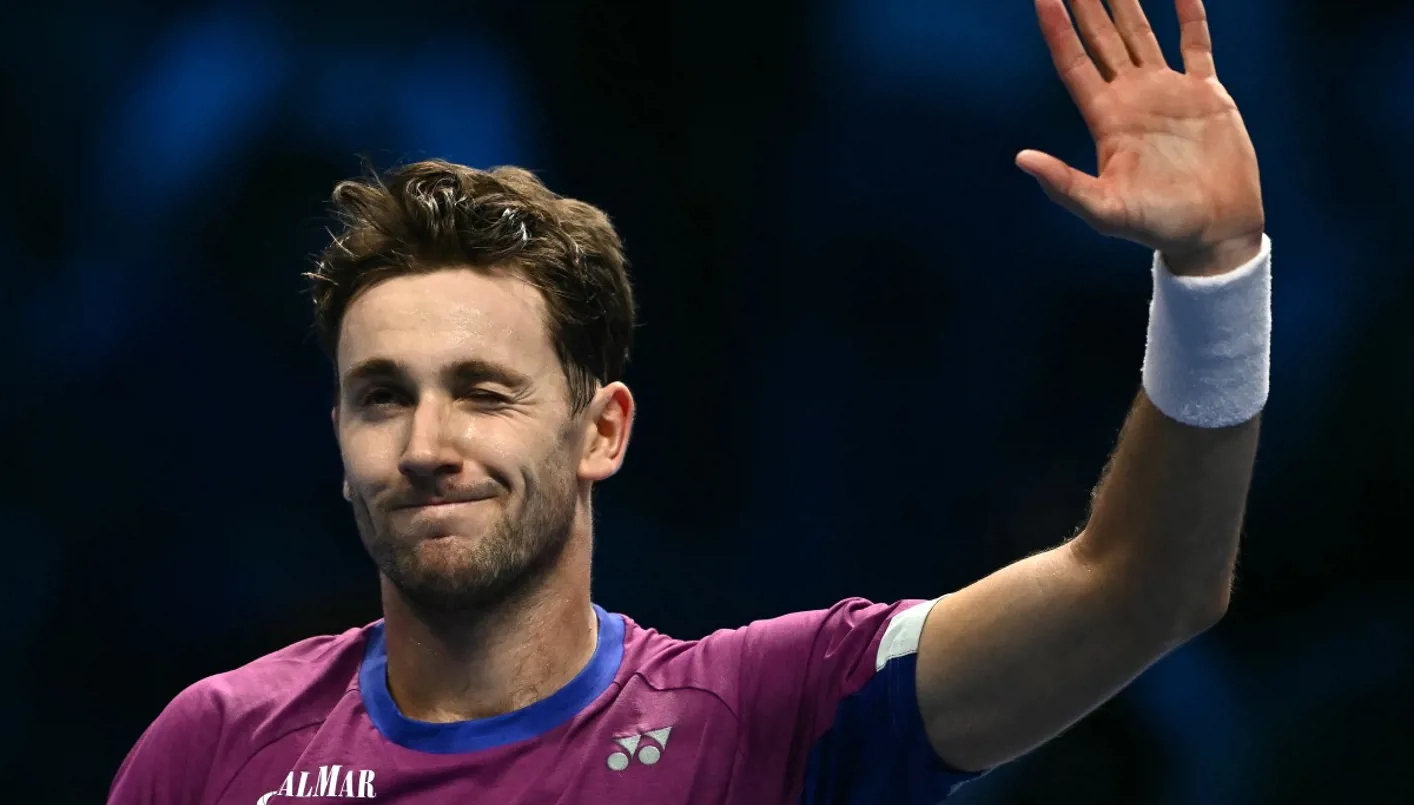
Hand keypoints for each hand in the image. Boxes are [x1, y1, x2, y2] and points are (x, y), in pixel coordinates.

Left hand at [1018, 0, 1264, 275]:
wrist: (1213, 230)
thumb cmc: (1157, 226)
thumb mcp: (1105, 210)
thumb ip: (1064, 184)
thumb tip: (1022, 159)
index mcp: (1106, 119)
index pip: (1074, 63)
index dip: (1058, 29)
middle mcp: (1132, 99)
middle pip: (1102, 39)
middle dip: (1087, 4)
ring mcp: (1168, 93)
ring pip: (1141, 35)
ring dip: (1128, 3)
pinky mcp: (1206, 94)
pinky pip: (1196, 44)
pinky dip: (1191, 15)